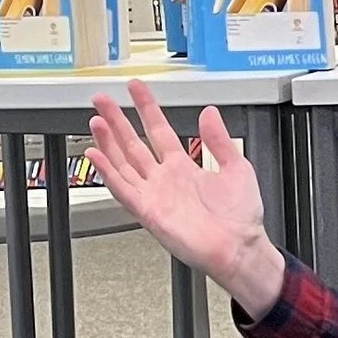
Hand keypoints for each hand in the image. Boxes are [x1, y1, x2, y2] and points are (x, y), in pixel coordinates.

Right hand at [87, 81, 286, 313]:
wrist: (240, 248)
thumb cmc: (241, 216)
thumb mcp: (236, 167)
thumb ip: (219, 140)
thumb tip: (209, 112)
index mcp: (184, 167)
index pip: (158, 130)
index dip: (146, 108)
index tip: (135, 89)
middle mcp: (164, 179)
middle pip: (133, 143)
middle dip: (117, 120)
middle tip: (101, 99)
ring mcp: (154, 194)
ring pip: (122, 163)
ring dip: (107, 142)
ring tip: (96, 120)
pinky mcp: (148, 212)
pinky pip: (123, 189)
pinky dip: (108, 172)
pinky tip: (95, 155)